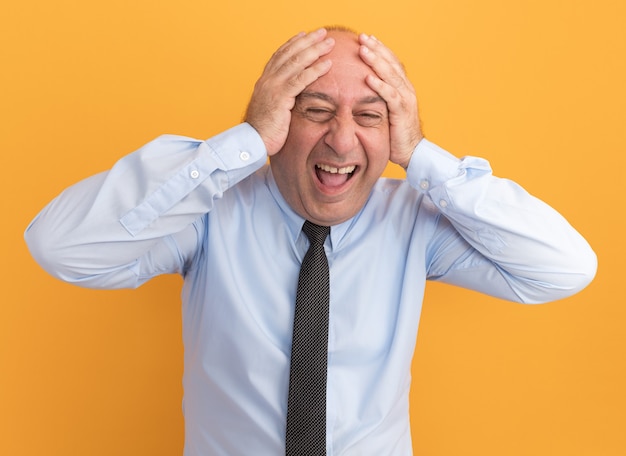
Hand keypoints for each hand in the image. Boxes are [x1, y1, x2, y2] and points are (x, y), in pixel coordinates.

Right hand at [244, 29, 334, 154]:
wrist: (252, 142)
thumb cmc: (264, 130)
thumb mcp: (271, 109)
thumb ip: (280, 98)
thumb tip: (290, 96)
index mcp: (265, 81)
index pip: (280, 55)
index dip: (293, 43)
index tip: (305, 34)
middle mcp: (268, 79)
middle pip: (290, 53)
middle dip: (308, 41)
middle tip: (323, 33)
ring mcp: (273, 87)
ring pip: (297, 62)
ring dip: (315, 50)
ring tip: (330, 43)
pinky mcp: (281, 97)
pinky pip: (301, 79)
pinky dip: (316, 70)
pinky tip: (328, 64)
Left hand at [358, 34, 422, 168]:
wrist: (411, 151)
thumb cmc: (395, 132)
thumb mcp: (385, 110)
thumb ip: (377, 97)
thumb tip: (360, 87)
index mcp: (402, 87)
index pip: (391, 62)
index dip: (379, 49)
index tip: (366, 38)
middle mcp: (406, 89)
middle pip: (391, 63)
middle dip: (376, 49)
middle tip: (362, 37)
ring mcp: (406, 99)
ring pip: (391, 75)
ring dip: (376, 61)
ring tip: (363, 50)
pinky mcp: (402, 112)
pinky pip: (390, 95)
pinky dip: (379, 85)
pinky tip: (368, 77)